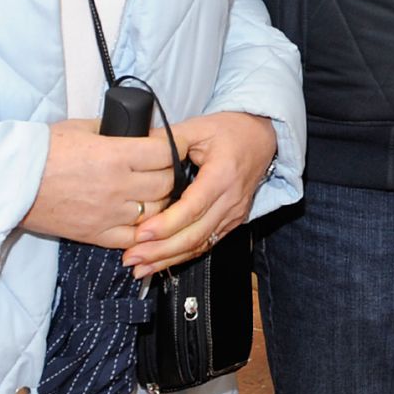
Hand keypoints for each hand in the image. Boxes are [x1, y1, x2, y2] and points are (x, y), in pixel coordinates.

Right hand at [20, 118, 176, 248]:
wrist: (11, 181)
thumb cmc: (44, 150)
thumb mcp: (84, 128)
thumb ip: (116, 130)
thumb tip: (139, 132)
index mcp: (116, 155)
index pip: (166, 154)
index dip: (173, 148)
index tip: (172, 146)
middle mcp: (118, 186)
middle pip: (166, 183)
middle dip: (169, 174)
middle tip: (163, 169)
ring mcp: (108, 213)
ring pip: (156, 211)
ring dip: (159, 201)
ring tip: (153, 193)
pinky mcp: (95, 234)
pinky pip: (133, 237)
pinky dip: (142, 229)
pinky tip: (142, 219)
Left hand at [122, 112, 275, 279]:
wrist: (262, 137)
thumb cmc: (231, 130)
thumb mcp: (199, 127)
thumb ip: (167, 139)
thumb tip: (135, 146)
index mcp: (223, 174)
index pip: (193, 207)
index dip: (166, 224)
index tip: (140, 233)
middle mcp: (231, 199)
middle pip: (195, 234)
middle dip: (161, 250)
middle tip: (131, 257)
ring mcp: (234, 213)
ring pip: (201, 245)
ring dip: (168, 259)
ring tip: (139, 267)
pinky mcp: (232, 222)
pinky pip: (207, 244)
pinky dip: (182, 256)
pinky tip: (160, 263)